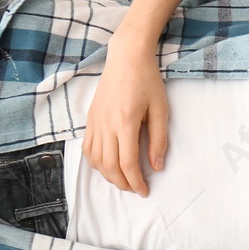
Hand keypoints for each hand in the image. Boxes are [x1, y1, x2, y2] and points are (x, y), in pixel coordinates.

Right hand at [82, 36, 169, 196]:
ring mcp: (94, 122)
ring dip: (108, 175)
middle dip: (122, 183)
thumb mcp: (161, 110)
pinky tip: (106, 166)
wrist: (126, 58)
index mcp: (125, 123)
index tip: (144, 191)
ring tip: (123, 181)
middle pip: (109, 166)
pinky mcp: (89, 119)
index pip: (127, 163)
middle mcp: (106, 125)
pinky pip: (88, 148)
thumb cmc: (147, 81)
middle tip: (135, 189)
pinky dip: (95, 163)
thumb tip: (157, 167)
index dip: (136, 181)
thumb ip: (158, 140)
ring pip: (95, 160)